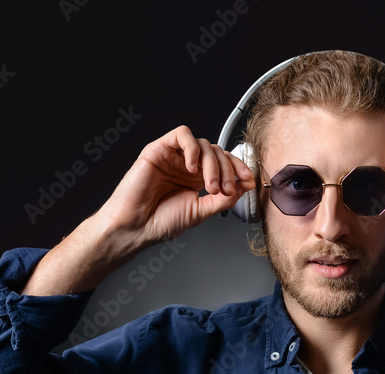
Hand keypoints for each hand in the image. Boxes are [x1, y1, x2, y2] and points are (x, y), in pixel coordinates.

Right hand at [96, 125, 254, 245]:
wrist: (136, 227)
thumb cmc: (161, 222)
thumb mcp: (201, 211)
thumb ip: (224, 198)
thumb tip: (246, 185)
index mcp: (197, 179)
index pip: (224, 163)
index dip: (239, 169)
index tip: (249, 181)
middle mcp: (186, 165)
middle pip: (217, 152)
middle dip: (228, 170)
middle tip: (225, 190)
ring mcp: (174, 156)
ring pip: (204, 144)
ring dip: (213, 164)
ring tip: (208, 186)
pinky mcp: (159, 149)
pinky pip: (182, 135)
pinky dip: (193, 149)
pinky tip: (192, 168)